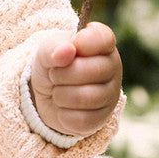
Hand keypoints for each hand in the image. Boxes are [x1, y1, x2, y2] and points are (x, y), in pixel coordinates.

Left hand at [30, 22, 121, 137]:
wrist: (46, 93)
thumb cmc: (53, 64)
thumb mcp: (46, 50)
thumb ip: (54, 47)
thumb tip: (67, 50)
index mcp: (103, 44)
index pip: (102, 38)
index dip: (80, 44)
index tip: (67, 49)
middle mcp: (113, 67)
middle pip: (89, 71)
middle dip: (61, 74)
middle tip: (55, 74)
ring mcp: (110, 94)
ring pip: (83, 97)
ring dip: (60, 94)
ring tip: (58, 90)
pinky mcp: (101, 118)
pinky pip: (79, 119)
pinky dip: (62, 114)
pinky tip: (64, 107)